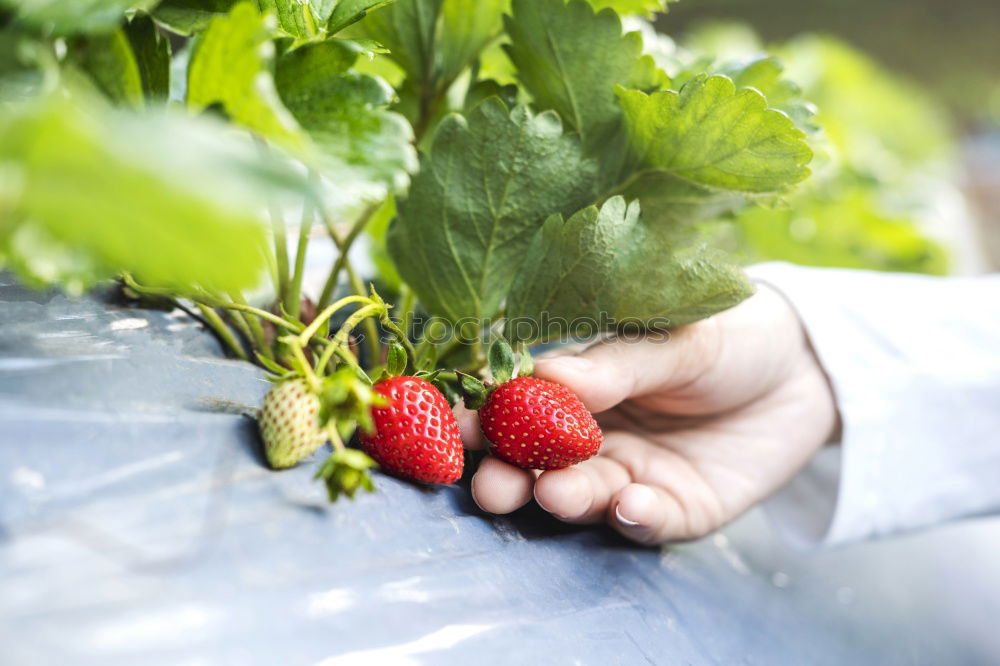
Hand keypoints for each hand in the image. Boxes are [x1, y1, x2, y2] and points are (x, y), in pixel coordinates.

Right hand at [456, 285, 839, 544]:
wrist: (808, 369)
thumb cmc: (730, 335)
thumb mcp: (678, 336)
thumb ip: (619, 363)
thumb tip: (547, 377)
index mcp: (581, 386)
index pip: (520, 404)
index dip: (487, 415)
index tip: (457, 422)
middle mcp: (596, 436)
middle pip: (539, 463)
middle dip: (511, 475)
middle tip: (491, 486)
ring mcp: (634, 474)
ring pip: (585, 496)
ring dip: (566, 499)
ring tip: (556, 493)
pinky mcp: (678, 509)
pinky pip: (649, 522)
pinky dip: (635, 519)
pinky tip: (630, 507)